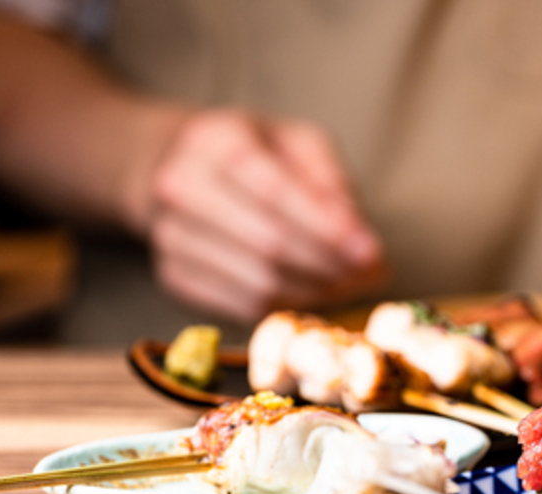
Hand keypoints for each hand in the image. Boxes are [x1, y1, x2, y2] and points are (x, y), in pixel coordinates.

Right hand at [141, 110, 386, 321]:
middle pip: (269, 244)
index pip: (275, 193)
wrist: (174, 165)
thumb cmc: (254, 152)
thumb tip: (361, 243)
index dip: (328, 230)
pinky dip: (288, 305)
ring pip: (259, 283)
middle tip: (370, 276)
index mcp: (215, 140)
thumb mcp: (298, 143)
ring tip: (349, 283)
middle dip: (330, 266)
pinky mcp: (174, 275)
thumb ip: (331, 184)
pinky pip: (243, 306)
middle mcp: (181, 186)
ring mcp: (170, 235)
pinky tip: (313, 292)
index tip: (372, 255)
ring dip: (315, 291)